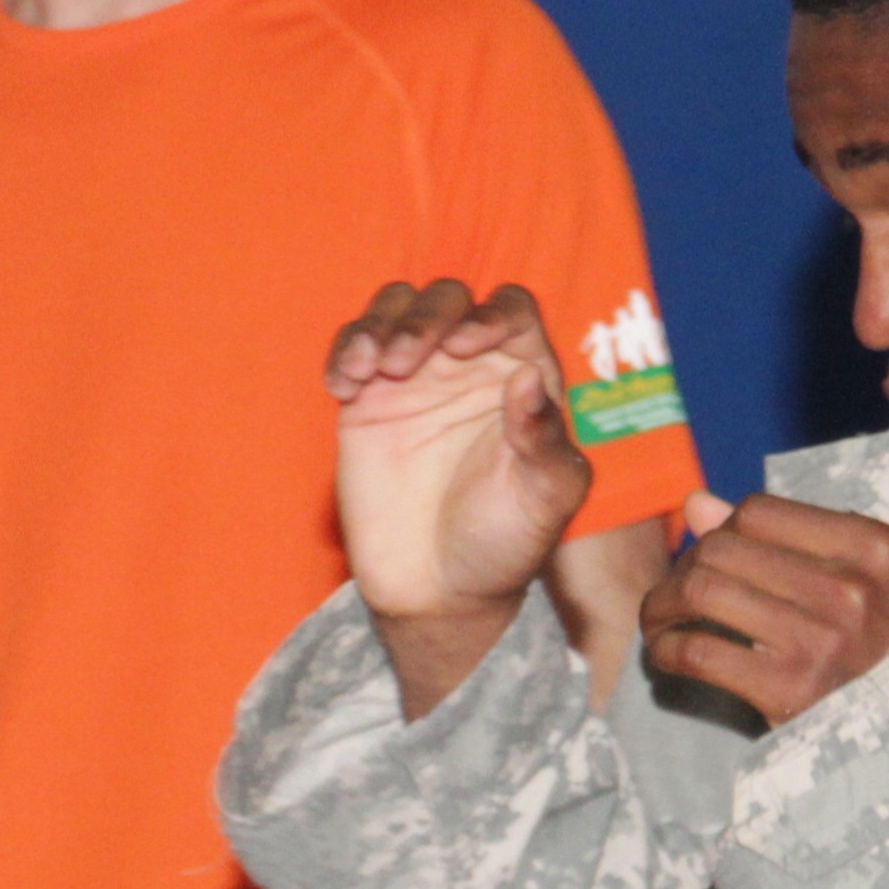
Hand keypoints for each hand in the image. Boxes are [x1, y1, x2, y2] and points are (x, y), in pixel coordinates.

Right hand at [329, 280, 591, 719]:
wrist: (438, 589)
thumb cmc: (505, 543)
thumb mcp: (544, 498)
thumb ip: (544, 439)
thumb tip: (529, 376)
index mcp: (521, 376)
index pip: (511, 310)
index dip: (491, 312)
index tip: (467, 345)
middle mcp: (469, 366)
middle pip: (448, 299)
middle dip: (426, 316)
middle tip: (407, 362)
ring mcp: (415, 379)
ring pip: (396, 308)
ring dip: (382, 323)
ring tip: (372, 368)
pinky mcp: (366, 401)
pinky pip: (352, 349)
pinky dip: (344, 351)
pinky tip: (345, 385)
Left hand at [641, 489, 888, 725]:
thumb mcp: (870, 579)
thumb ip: (787, 536)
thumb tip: (696, 503)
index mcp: (874, 547)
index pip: (759, 512)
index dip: (720, 531)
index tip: (711, 558)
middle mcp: (849, 587)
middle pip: (721, 548)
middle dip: (683, 568)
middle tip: (675, 594)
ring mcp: (818, 639)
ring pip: (700, 591)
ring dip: (662, 605)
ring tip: (660, 621)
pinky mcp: (787, 690)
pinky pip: (697, 651)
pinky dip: (666, 649)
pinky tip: (666, 655)